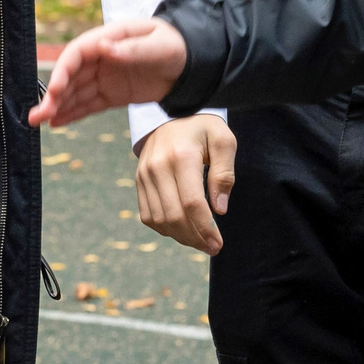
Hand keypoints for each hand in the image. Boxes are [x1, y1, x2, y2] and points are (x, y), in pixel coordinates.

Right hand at [29, 19, 188, 127]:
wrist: (191, 63)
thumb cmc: (176, 45)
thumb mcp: (159, 45)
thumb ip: (133, 48)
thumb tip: (104, 47)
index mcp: (109, 38)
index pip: (77, 53)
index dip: (63, 71)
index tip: (55, 91)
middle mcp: (101, 57)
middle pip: (71, 76)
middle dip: (53, 95)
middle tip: (37, 114)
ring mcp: (105, 76)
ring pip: (76, 92)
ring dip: (57, 106)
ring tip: (38, 122)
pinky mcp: (112, 94)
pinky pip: (88, 104)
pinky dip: (72, 113)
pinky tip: (56, 123)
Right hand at [135, 114, 237, 254]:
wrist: (171, 114)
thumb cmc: (203, 129)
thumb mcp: (223, 140)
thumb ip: (224, 173)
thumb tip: (219, 209)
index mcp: (181, 156)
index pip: (192, 203)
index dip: (205, 228)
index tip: (219, 244)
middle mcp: (158, 167)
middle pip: (174, 216)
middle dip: (195, 238)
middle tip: (213, 248)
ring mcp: (144, 175)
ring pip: (160, 220)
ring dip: (180, 237)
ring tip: (200, 242)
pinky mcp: (139, 181)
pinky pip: (148, 216)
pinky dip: (165, 229)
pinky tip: (182, 230)